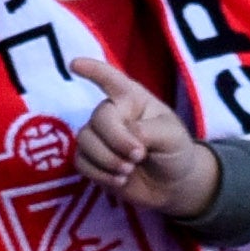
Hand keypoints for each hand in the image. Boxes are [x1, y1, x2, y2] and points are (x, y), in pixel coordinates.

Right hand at [69, 78, 223, 221]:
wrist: (172, 185)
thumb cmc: (175, 151)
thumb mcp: (172, 137)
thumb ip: (147, 131)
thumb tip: (122, 134)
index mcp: (133, 99)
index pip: (111, 79)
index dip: (93, 70)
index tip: (74, 64)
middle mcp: (113, 113)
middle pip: (99, 118)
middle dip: (117, 140)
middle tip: (138, 156)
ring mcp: (100, 136)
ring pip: (85, 141)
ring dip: (107, 159)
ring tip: (129, 170)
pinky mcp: (91, 159)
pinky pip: (81, 161)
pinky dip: (100, 174)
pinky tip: (120, 181)